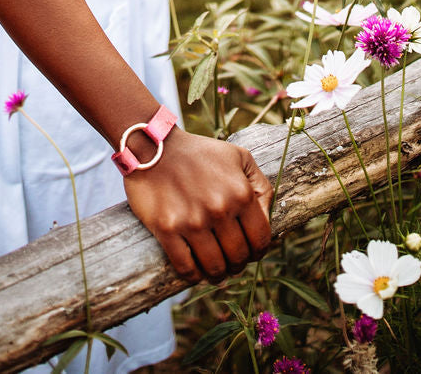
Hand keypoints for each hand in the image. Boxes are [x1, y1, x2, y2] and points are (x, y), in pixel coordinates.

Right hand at [123, 128, 272, 282]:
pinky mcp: (167, 229)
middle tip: (230, 261)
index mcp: (240, 192)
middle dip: (237, 264)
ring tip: (214, 270)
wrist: (152, 145)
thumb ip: (260, 186)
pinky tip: (195, 270)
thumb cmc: (199, 152)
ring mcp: (192, 221)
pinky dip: (193, 276)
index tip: (250, 252)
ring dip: (217, 274)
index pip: (260, 240)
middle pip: (238, 257)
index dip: (258, 252)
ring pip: (215, 268)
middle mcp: (219, 209)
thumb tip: (267, 219)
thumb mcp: (239, 156)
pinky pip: (186, 268)